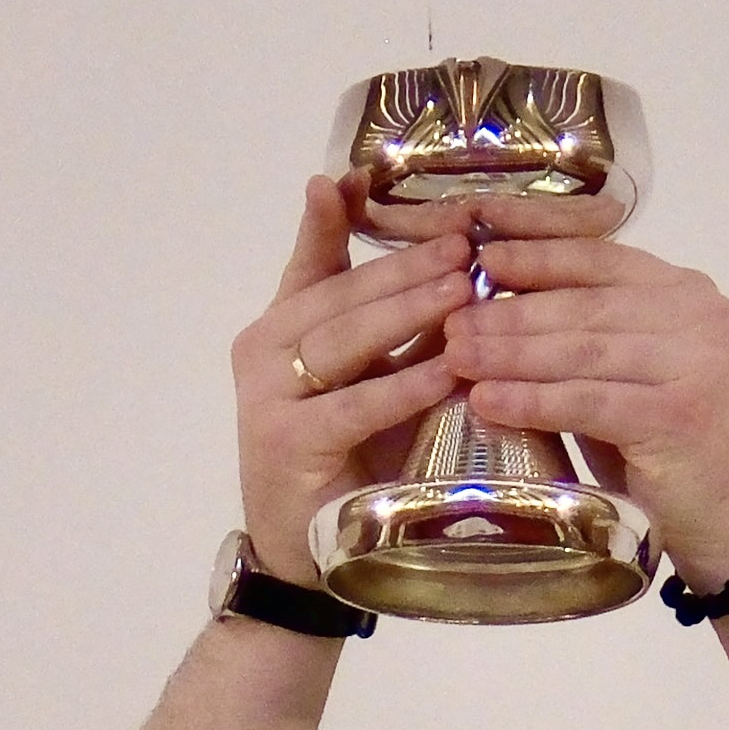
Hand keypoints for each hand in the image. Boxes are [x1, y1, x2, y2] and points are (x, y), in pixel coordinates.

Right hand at [224, 176, 478, 585]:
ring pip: (343, 339)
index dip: (331, 218)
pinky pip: (353, 404)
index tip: (358, 176)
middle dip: (404, 265)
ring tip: (464, 288)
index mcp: (282, 328)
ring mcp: (269, 397)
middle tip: (464, 242)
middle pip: (341, 295)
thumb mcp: (374, 381)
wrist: (306, 554)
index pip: (311, 260)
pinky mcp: (286, 444)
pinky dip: (402, 384)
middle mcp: (264, 351)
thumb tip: (461, 266)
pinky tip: (448, 368)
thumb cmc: (350, 463)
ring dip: (407, 311)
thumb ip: (398, 329)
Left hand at [416, 212, 728, 583]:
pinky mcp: (679, 415)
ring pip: (581, 351)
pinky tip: (486, 402)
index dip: (535, 254)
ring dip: (510, 354)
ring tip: (455, 358)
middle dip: (509, 313)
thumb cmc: (670, 452)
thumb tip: (489, 304)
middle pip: (584, 305)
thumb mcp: (630, 375)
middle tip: (449, 322)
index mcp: (687, 293)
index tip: (478, 255)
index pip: (599, 258)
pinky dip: (531, 401)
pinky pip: (587, 401)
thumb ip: (585, 335)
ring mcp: (696, 364)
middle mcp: (699, 316)